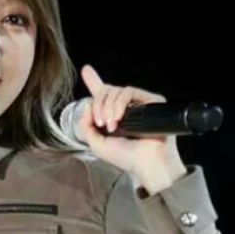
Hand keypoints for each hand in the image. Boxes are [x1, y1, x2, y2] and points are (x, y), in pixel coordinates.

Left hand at [78, 64, 186, 193]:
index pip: (102, 95)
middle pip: (105, 91)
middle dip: (98, 105)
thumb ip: (85, 124)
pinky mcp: (150, 100)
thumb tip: (88, 104)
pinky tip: (118, 119)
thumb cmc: (124, 157)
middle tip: (100, 123)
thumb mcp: (95, 143)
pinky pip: (128, 92)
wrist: (145, 163)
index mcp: (112, 115)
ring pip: (115, 91)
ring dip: (107, 108)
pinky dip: (118, 104)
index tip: (86, 70)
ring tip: (110, 126)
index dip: (94, 81)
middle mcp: (125, 107)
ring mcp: (138, 103)